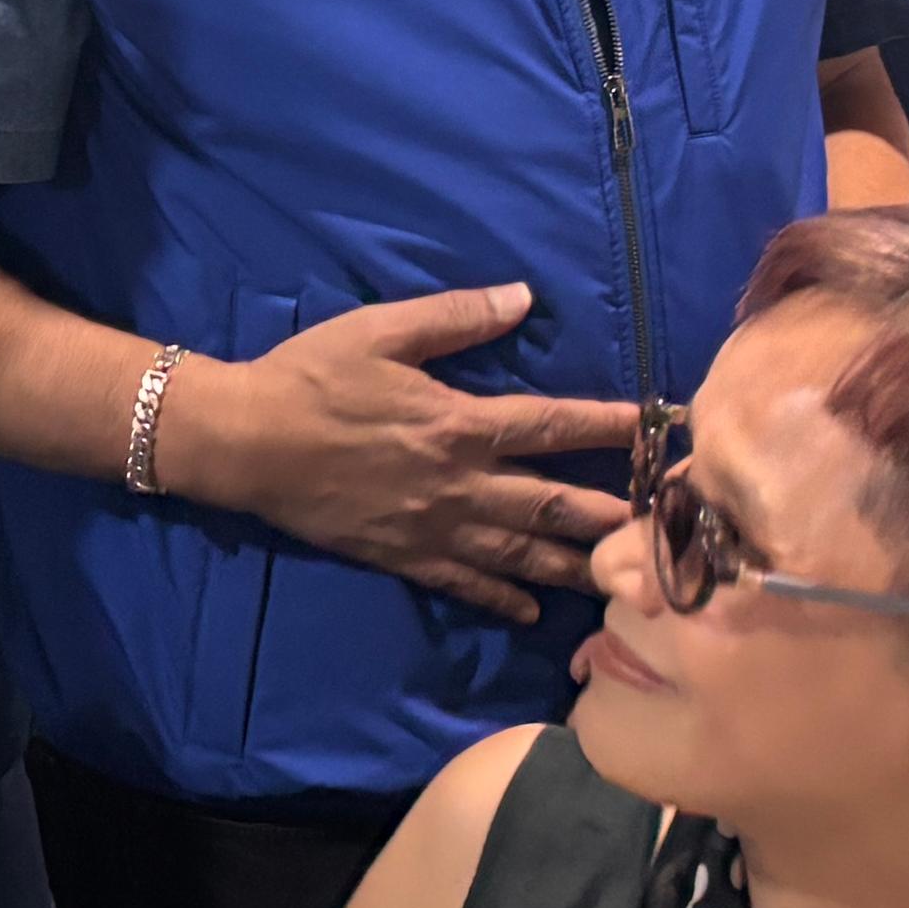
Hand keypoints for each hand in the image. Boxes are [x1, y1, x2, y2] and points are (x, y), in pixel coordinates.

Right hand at [154, 283, 639, 615]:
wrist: (244, 443)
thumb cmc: (310, 376)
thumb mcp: (380, 330)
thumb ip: (456, 317)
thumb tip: (523, 298)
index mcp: (458, 422)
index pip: (554, 425)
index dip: (612, 426)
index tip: (660, 426)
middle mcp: (456, 483)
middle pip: (551, 503)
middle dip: (613, 515)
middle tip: (664, 527)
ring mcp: (431, 527)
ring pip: (518, 553)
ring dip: (572, 566)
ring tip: (620, 579)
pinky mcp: (401, 555)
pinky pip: (463, 582)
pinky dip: (501, 597)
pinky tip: (533, 610)